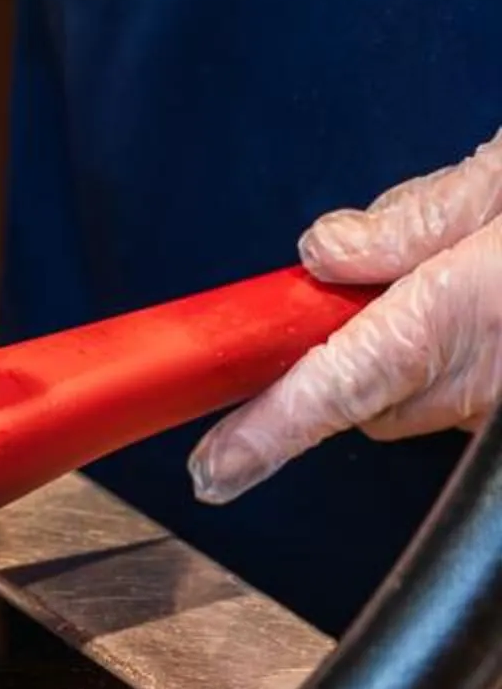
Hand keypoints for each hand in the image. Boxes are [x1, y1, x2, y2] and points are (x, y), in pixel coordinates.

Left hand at [191, 131, 501, 504]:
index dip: (268, 431)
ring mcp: (500, 404)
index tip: (214, 470)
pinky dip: (451, 349)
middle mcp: (482, 378)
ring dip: (403, 342)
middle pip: (365, 392)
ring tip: (460, 261)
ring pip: (412, 393)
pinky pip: (460, 389)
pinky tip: (485, 295)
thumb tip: (325, 252)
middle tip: (368, 268)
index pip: (338, 384)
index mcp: (458, 313)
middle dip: (343, 343)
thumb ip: (414, 218)